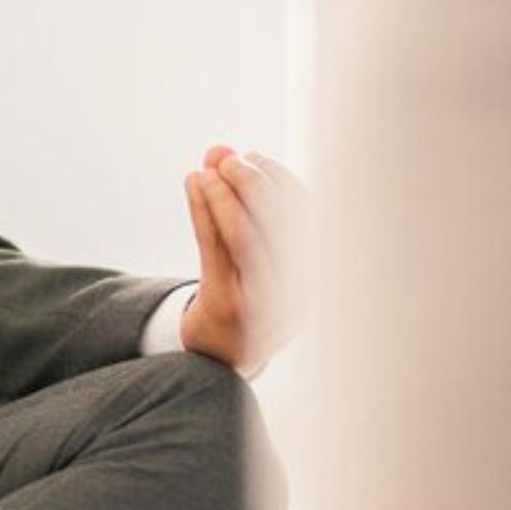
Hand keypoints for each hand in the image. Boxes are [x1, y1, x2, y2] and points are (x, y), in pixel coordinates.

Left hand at [179, 146, 309, 374]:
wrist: (221, 360)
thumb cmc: (245, 295)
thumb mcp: (256, 256)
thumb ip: (243, 204)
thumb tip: (219, 149)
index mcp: (318, 277)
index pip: (310, 218)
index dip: (283, 181)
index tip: (257, 157)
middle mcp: (298, 291)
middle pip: (280, 223)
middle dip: (253, 182)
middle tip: (227, 157)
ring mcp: (265, 303)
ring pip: (246, 235)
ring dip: (225, 193)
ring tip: (206, 168)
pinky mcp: (229, 306)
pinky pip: (215, 249)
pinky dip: (203, 209)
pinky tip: (192, 184)